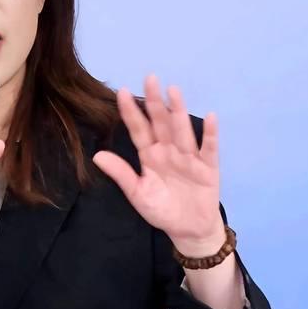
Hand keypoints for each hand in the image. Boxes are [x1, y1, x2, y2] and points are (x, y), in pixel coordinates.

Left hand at [92, 75, 224, 253]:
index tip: (121, 91)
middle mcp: (168, 150)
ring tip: (173, 90)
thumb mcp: (138, 193)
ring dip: (178, 111)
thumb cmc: (161, 209)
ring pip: (182, 130)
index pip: (138, 129)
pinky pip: (209, 148)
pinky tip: (210, 117)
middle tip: (149, 78)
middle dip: (154, 101)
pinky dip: (210, 134)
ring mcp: (188, 156)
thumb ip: (121, 174)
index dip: (130, 111)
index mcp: (149, 155)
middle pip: (160, 122)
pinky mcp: (208, 167)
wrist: (189, 230)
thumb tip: (97, 155)